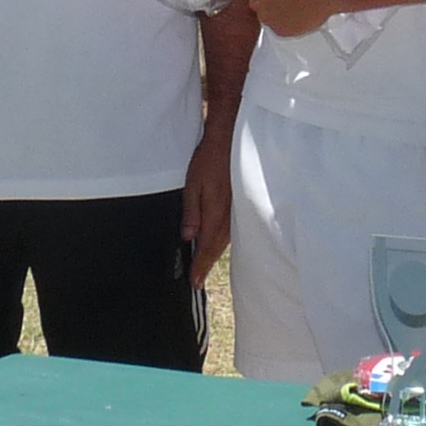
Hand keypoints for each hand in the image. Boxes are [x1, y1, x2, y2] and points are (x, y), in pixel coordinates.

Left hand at [180, 125, 234, 280]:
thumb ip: (191, 213)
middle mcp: (228, 218)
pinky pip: (228, 232)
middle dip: (206, 266)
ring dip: (212, 256)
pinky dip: (219, 243)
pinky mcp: (237, 207)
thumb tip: (187, 237)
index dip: (199, 267)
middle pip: (216, 250)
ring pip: (223, 242)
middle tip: (196, 281)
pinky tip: (215, 244)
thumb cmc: (210, 161)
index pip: (206, 249)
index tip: (194, 282)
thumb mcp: (193, 185)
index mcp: (216, 215)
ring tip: (203, 268)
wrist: (230, 142)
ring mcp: (235, 213)